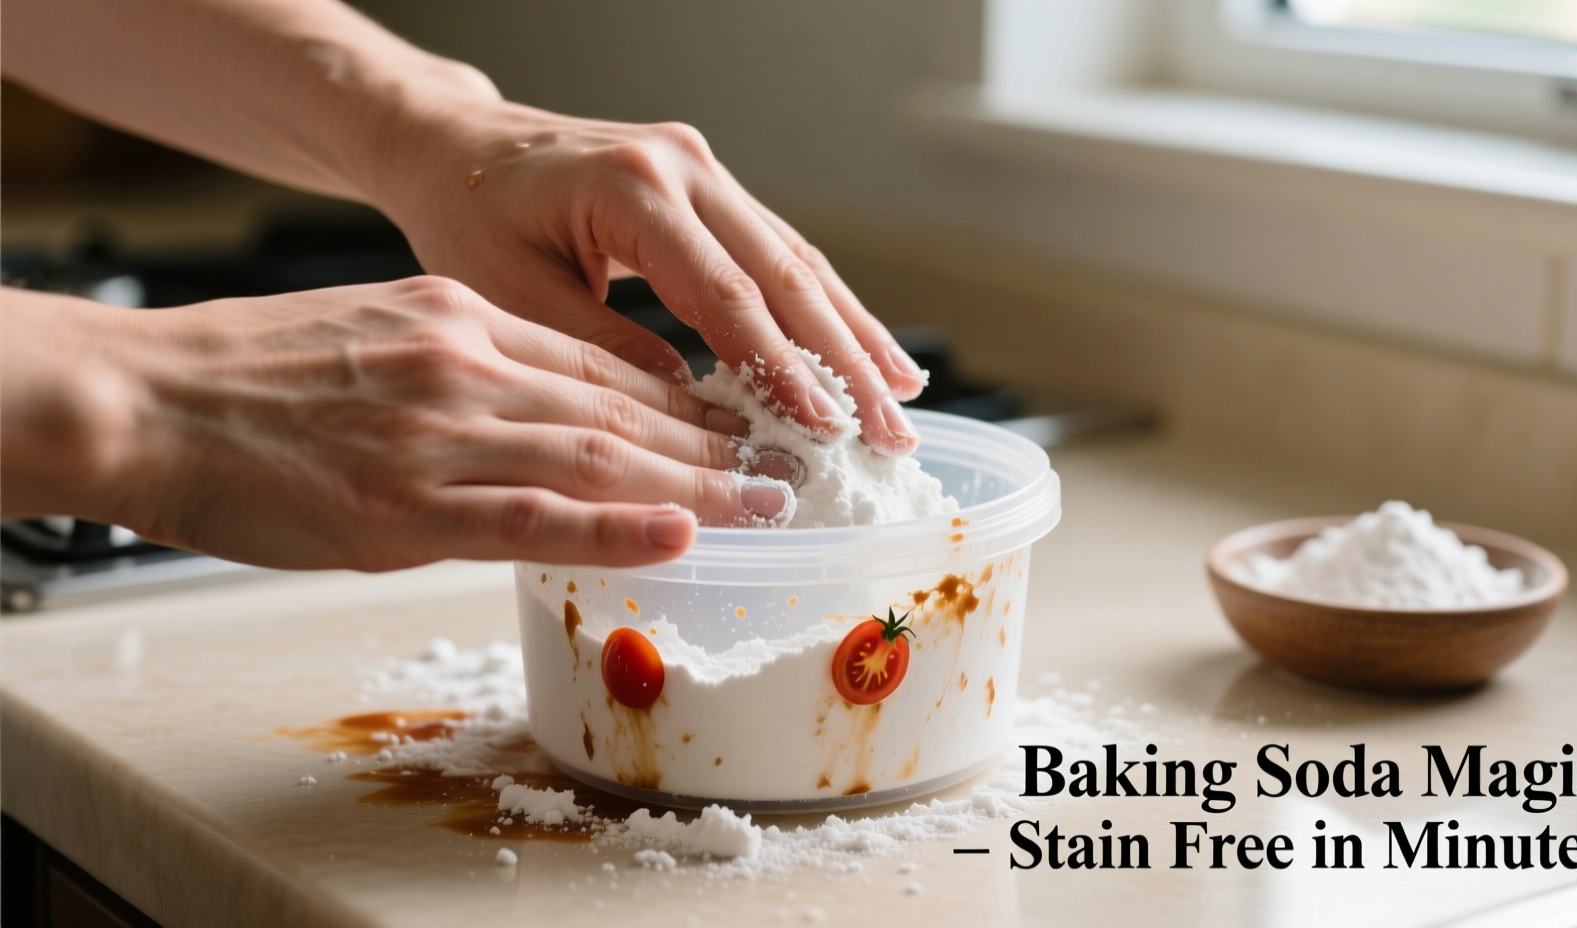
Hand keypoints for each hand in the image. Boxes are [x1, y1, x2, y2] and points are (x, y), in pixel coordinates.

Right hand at [0, 278, 798, 570]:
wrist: (144, 397)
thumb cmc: (248, 374)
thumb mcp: (374, 330)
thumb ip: (460, 362)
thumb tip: (533, 403)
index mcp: (461, 321)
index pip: (600, 364)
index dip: (682, 397)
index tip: (739, 421)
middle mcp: (468, 365)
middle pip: (621, 407)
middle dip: (714, 439)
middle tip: (786, 463)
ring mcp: (443, 435)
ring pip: (598, 457)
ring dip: (696, 483)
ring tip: (767, 504)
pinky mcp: (407, 507)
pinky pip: (532, 518)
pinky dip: (614, 525)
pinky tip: (679, 533)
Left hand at [369, 102, 927, 454]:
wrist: (456, 145)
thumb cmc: (469, 217)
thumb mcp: (514, 296)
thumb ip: (606, 351)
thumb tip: (693, 412)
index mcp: (632, 188)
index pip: (728, 292)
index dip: (783, 369)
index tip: (825, 431)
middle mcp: (684, 166)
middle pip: (786, 274)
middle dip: (845, 361)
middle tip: (889, 433)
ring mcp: (704, 170)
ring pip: (798, 260)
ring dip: (853, 334)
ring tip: (900, 401)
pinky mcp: (710, 187)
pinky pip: (779, 251)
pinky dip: (825, 306)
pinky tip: (864, 349)